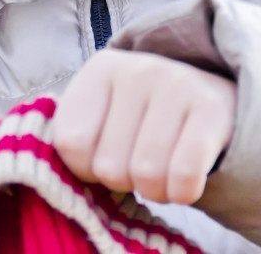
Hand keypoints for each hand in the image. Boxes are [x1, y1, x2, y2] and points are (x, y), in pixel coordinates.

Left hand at [52, 50, 235, 204]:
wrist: (213, 98)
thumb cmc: (145, 118)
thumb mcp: (105, 115)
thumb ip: (75, 138)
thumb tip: (47, 173)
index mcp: (101, 69)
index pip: (71, 144)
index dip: (87, 165)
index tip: (107, 151)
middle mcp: (138, 68)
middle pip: (110, 168)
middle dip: (126, 179)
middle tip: (143, 157)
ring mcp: (177, 83)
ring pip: (146, 177)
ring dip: (156, 189)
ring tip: (165, 164)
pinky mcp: (211, 108)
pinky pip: (183, 178)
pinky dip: (183, 192)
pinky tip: (187, 175)